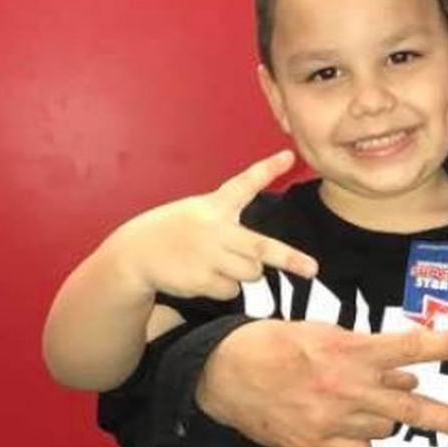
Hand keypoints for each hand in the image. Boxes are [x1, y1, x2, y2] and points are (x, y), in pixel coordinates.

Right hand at [109, 151, 317, 300]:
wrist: (134, 253)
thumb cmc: (175, 231)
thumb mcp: (198, 212)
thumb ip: (228, 222)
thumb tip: (262, 257)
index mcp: (214, 206)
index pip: (243, 184)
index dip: (267, 169)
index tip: (289, 156)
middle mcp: (215, 230)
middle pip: (261, 247)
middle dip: (289, 259)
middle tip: (313, 269)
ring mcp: (208, 256)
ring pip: (251, 273)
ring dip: (243, 272)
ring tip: (217, 261)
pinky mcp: (200, 280)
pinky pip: (231, 290)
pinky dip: (223, 287)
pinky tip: (202, 274)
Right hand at [197, 319, 447, 446]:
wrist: (224, 374)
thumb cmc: (274, 343)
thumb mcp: (323, 334)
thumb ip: (367, 354)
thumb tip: (406, 374)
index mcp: (351, 351)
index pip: (412, 347)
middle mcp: (349, 388)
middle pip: (413, 407)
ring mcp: (334, 421)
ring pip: (385, 427)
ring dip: (386, 415)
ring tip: (361, 399)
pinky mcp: (318, 446)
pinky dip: (360, 439)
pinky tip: (342, 422)